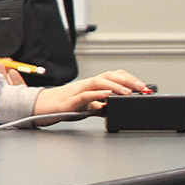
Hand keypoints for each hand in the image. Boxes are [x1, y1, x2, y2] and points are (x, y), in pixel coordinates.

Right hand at [32, 69, 146, 125]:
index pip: (113, 75)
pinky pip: (85, 94)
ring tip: (130, 92)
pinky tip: (108, 96)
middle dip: (129, 80)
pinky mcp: (70, 101)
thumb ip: (100, 106)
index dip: (129, 78)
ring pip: (99, 82)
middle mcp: (86, 84)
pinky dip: (97, 94)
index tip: (144, 87)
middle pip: (109, 75)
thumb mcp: (87, 106)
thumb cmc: (62, 106)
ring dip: (116, 86)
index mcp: (91, 85)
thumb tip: (114, 108)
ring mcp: (78, 91)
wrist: (40, 109)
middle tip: (143, 88)